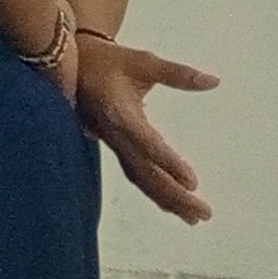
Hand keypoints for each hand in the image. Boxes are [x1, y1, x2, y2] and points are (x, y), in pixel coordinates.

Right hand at [74, 34, 219, 223]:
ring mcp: (111, 142)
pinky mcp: (112, 144)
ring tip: (193, 217)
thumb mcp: (143, 62)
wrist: (64, 63)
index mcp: (120, 114)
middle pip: (145, 173)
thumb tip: (213, 81)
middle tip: (204, 214)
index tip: (193, 182)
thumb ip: (178, 74)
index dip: (169, 163)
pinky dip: (153, 189)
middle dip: (173, 196)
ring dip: (166, 199)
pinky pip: (134, 172)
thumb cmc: (105, 61)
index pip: (147, 144)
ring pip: (139, 177)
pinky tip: (169, 200)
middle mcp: (114, 135)